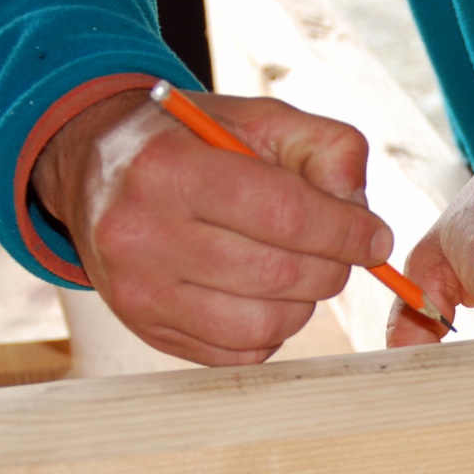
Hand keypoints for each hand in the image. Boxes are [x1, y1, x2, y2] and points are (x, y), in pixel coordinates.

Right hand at [31, 89, 393, 364]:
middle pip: (279, 275)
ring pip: (265, 326)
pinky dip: (273, 330)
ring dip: (304, 304)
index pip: (285, 215)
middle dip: (331, 268)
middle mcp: (140, 235)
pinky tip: (264, 295)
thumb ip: (326, 148)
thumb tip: (362, 213)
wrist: (97, 170)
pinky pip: (242, 353)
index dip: (346, 232)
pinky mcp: (148, 331)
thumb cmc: (195, 143)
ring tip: (297, 269)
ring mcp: (139, 292)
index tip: (376, 239)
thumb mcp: (259, 120)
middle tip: (339, 251)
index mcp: (168, 169)